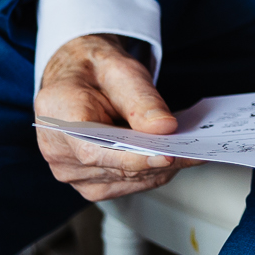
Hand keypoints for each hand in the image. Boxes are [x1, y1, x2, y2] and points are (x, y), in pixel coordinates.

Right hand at [34, 33, 196, 199]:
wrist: (78, 78)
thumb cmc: (96, 71)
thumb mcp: (120, 70)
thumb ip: (141, 99)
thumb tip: (164, 128)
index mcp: (59, 114)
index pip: (93, 150)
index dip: (131, 158)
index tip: (166, 156)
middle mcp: (58, 150)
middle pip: (113, 167)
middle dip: (157, 160)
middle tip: (197, 150)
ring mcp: (70, 171)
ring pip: (122, 180)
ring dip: (157, 169)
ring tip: (189, 152)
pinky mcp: (86, 180)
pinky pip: (123, 184)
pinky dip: (149, 173)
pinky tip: (171, 157)